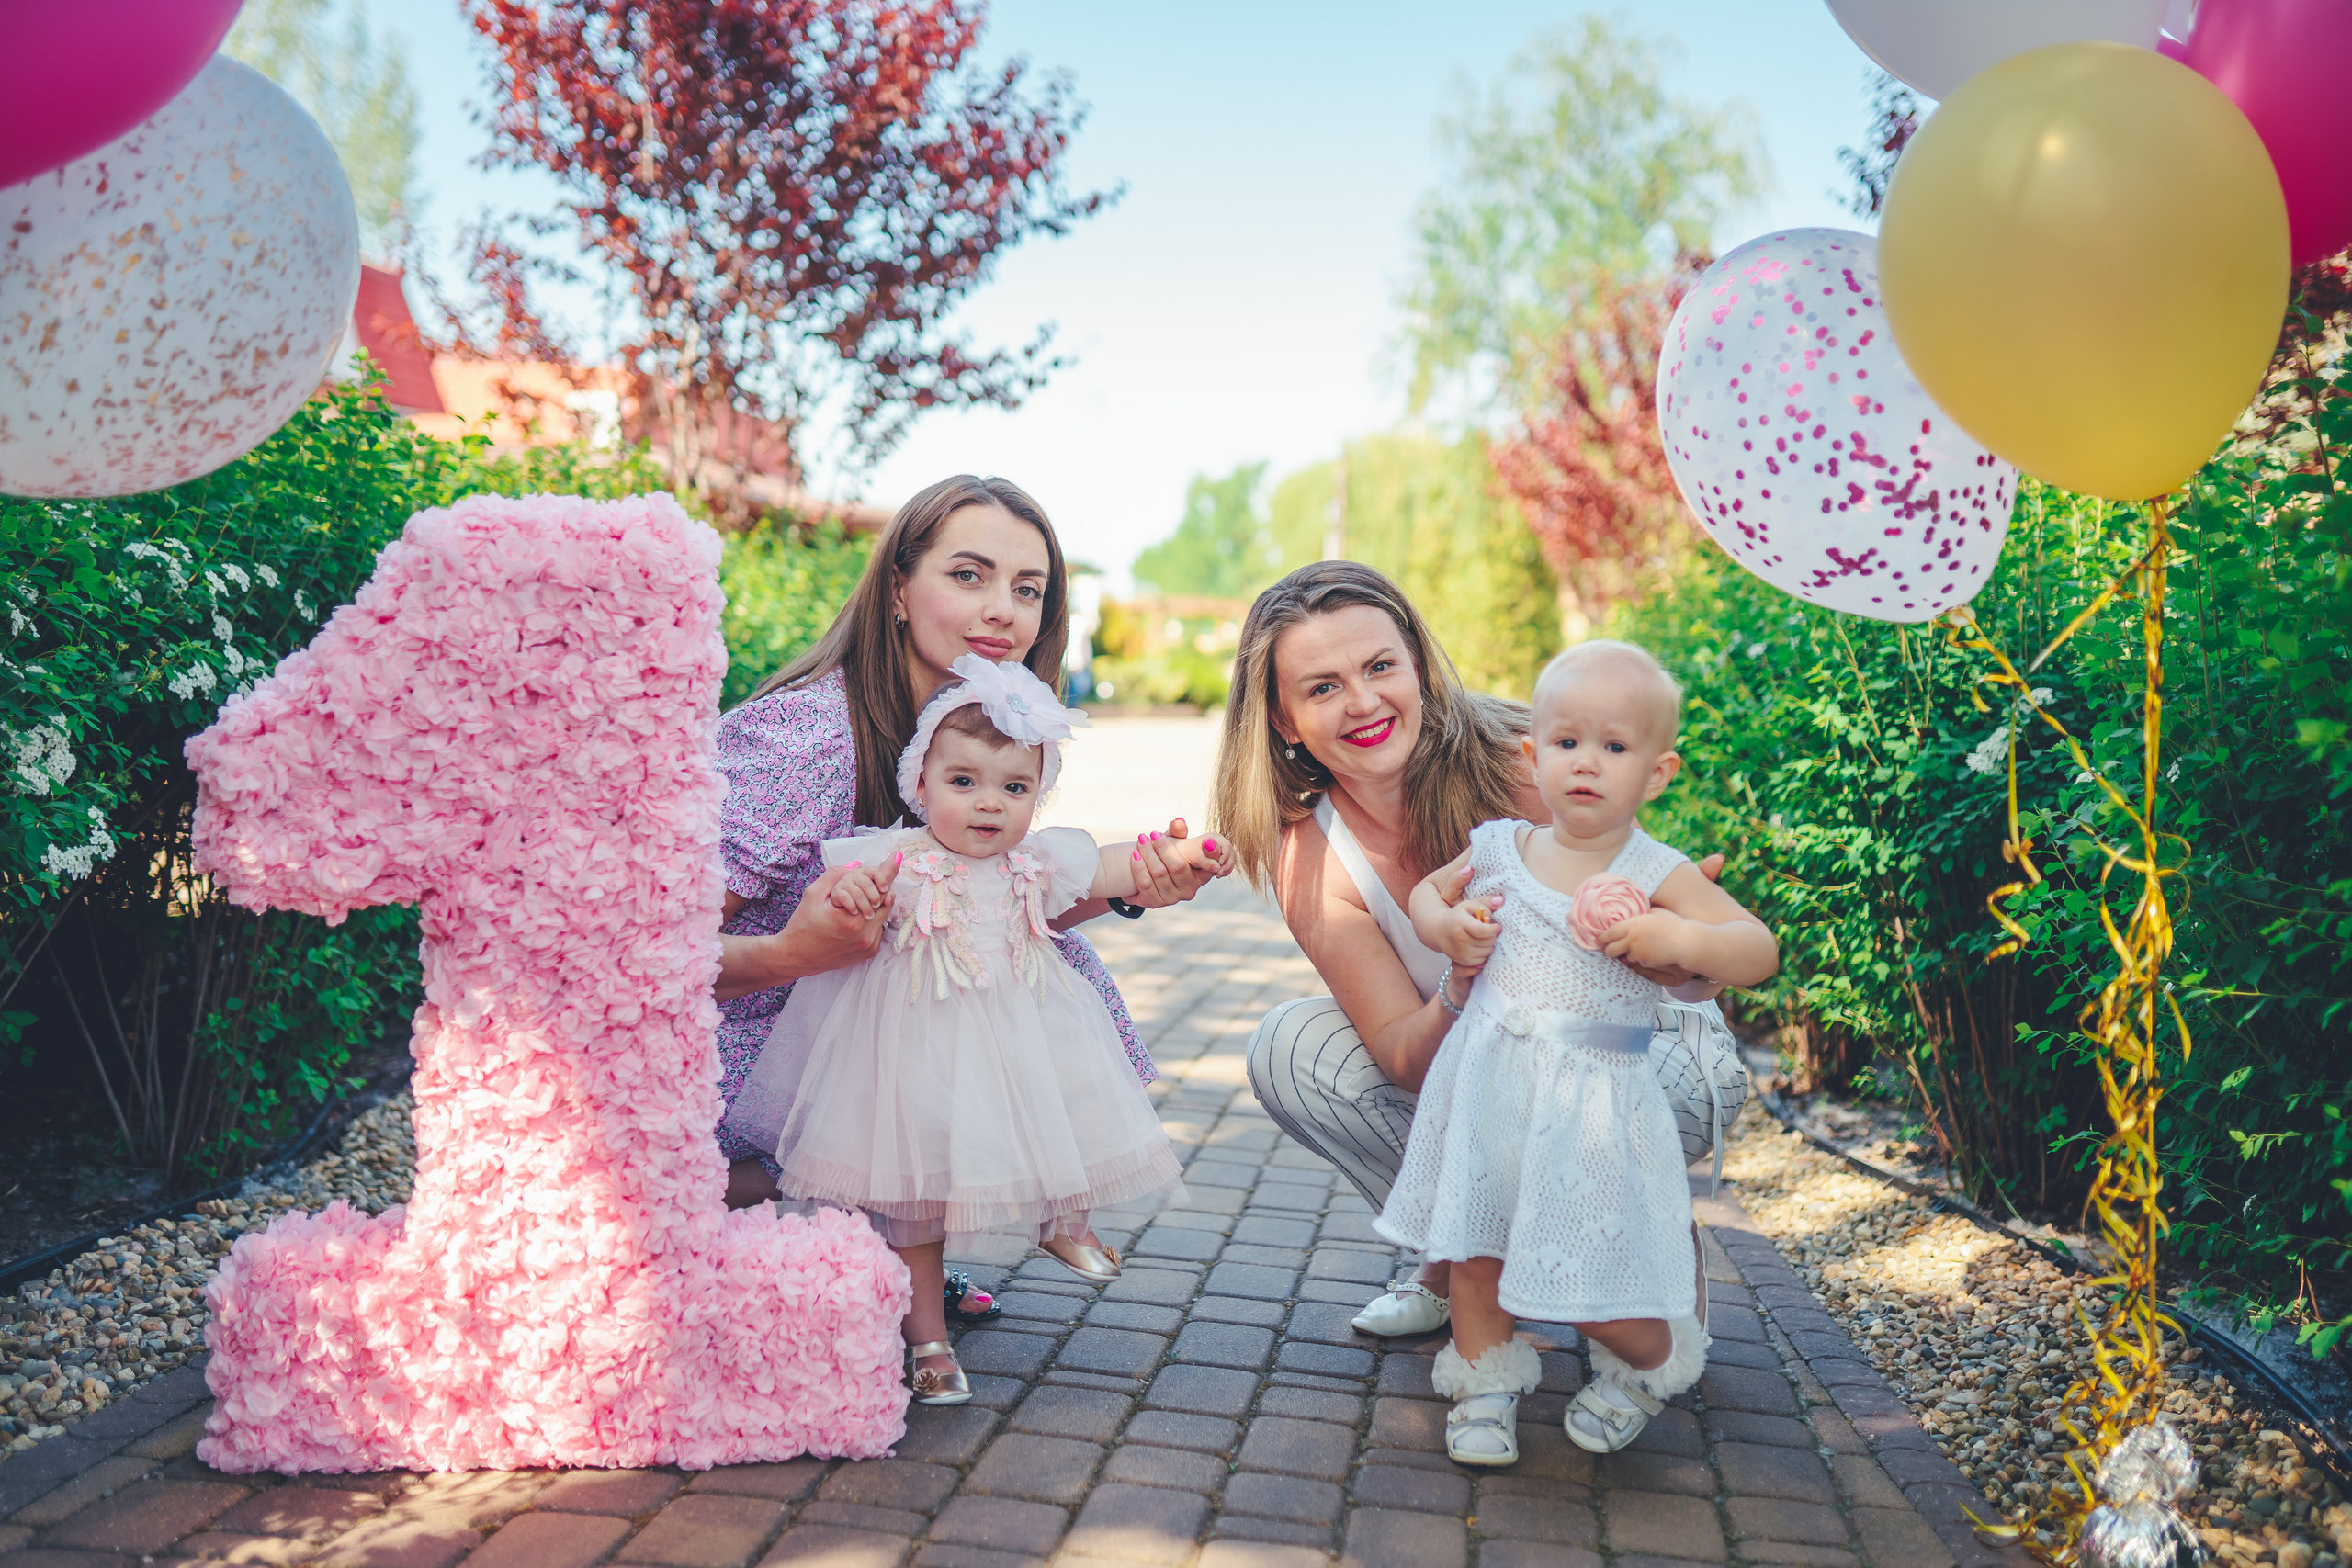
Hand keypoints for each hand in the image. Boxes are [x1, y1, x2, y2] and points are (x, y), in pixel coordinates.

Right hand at [786, 854, 899, 971]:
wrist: (796, 957)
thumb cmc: (802, 926)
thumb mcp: (813, 895)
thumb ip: (835, 876)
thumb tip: (856, 866)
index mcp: (853, 919)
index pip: (880, 889)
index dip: (888, 871)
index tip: (897, 857)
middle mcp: (866, 935)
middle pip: (885, 901)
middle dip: (878, 889)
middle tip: (864, 886)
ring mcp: (869, 945)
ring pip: (883, 915)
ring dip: (874, 905)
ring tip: (855, 906)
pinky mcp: (869, 953)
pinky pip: (878, 929)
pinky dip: (871, 921)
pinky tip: (853, 920)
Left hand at [1124, 818, 1226, 909]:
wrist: (1141, 874)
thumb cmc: (1164, 855)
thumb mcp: (1173, 843)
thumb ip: (1177, 833)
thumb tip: (1179, 821)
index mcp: (1201, 875)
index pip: (1210, 864)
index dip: (1211, 853)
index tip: (1207, 840)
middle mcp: (1190, 890)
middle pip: (1178, 867)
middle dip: (1163, 848)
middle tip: (1152, 833)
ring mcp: (1172, 899)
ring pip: (1160, 873)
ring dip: (1148, 854)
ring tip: (1141, 840)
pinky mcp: (1155, 903)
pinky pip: (1146, 884)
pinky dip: (1139, 867)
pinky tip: (1134, 854)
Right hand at [1430, 876, 1504, 968]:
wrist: (1438, 931)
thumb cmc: (1457, 916)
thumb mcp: (1469, 905)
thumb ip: (1486, 902)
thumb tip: (1501, 900)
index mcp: (1461, 924)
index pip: (1482, 931)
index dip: (1493, 929)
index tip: (1497, 926)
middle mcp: (1460, 940)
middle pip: (1488, 941)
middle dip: (1492, 935)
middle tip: (1487, 930)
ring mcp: (1461, 953)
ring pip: (1488, 951)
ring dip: (1488, 944)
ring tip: (1481, 937)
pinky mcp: (1463, 961)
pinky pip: (1483, 960)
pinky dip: (1483, 953)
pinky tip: (1477, 945)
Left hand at [1601, 909, 1694, 973]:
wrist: (1685, 942)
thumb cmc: (1673, 925)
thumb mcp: (1656, 913)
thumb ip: (1643, 915)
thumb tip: (1638, 913)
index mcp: (1632, 925)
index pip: (1609, 933)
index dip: (1602, 938)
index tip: (1598, 941)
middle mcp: (1631, 940)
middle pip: (1611, 951)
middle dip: (1610, 951)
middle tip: (1612, 950)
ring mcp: (1638, 953)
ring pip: (1626, 957)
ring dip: (1629, 955)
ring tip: (1641, 949)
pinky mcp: (1645, 963)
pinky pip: (1639, 963)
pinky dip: (1642, 960)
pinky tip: (1651, 954)